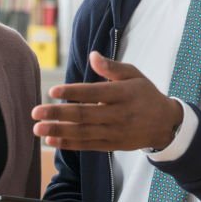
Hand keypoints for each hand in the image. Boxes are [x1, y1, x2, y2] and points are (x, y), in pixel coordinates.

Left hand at [32, 51, 183, 151]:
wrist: (165, 123)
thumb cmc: (145, 94)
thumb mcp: (134, 75)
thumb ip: (112, 67)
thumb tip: (92, 55)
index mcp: (124, 94)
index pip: (94, 93)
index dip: (72, 92)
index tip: (52, 91)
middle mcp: (119, 114)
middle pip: (84, 115)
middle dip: (57, 114)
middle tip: (36, 112)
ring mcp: (116, 132)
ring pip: (83, 132)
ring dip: (58, 131)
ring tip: (38, 129)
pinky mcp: (113, 145)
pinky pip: (88, 146)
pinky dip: (69, 144)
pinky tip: (52, 141)